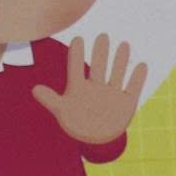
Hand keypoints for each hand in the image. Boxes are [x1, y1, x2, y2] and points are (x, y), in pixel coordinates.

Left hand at [30, 34, 146, 145]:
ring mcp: (112, 94)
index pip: (76, 68)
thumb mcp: (62, 111)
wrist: (97, 138)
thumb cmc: (77, 122)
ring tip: (123, 44)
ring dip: (120, 61)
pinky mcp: (126, 103)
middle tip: (102, 36)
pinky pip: (133, 88)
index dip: (76, 55)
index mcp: (79, 88)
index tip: (77, 39)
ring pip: (117, 73)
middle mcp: (96, 87)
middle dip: (101, 53)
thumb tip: (34, 89)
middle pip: (99, 67)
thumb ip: (50, 100)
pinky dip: (137, 78)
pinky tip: (141, 65)